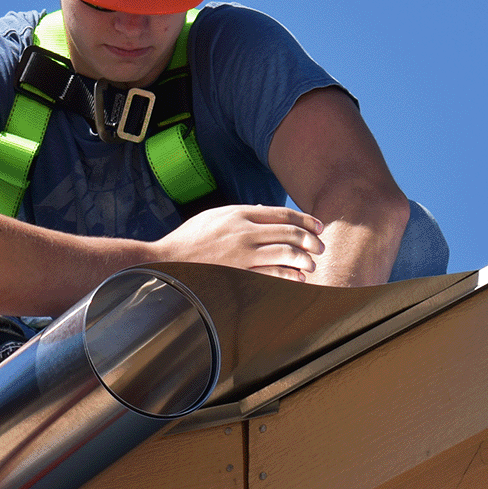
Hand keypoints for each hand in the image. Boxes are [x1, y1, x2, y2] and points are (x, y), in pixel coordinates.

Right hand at [154, 205, 322, 281]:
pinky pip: (273, 275)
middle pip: (289, 233)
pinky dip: (290, 276)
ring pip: (286, 254)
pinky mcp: (240, 274)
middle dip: (311, 240)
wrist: (167, 260)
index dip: (305, 220)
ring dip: (305, 259)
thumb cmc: (190, 238)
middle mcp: (244, 232)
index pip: (282, 214)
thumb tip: (266, 210)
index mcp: (239, 214)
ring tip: (312, 264)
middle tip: (320, 247)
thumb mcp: (215, 215)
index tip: (318, 227)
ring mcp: (242, 255)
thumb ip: (242, 212)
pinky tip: (299, 278)